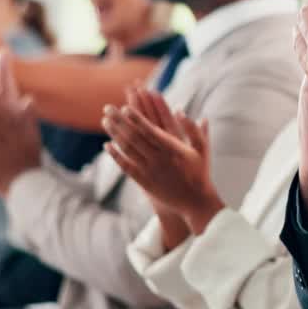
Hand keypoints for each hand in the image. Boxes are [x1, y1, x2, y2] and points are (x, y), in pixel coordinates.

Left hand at [104, 86, 222, 245]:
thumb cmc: (200, 171)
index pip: (150, 130)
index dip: (136, 118)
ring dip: (115, 134)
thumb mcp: (202, 148)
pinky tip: (107, 145)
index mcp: (173, 149)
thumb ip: (193, 129)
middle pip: (134, 136)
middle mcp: (159, 159)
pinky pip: (126, 166)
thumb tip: (179, 111)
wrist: (195, 201)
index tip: (125, 107)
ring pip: (127, 149)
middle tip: (107, 108)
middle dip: (119, 120)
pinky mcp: (144, 181)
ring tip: (105, 121)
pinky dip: (115, 155)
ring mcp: (150, 170)